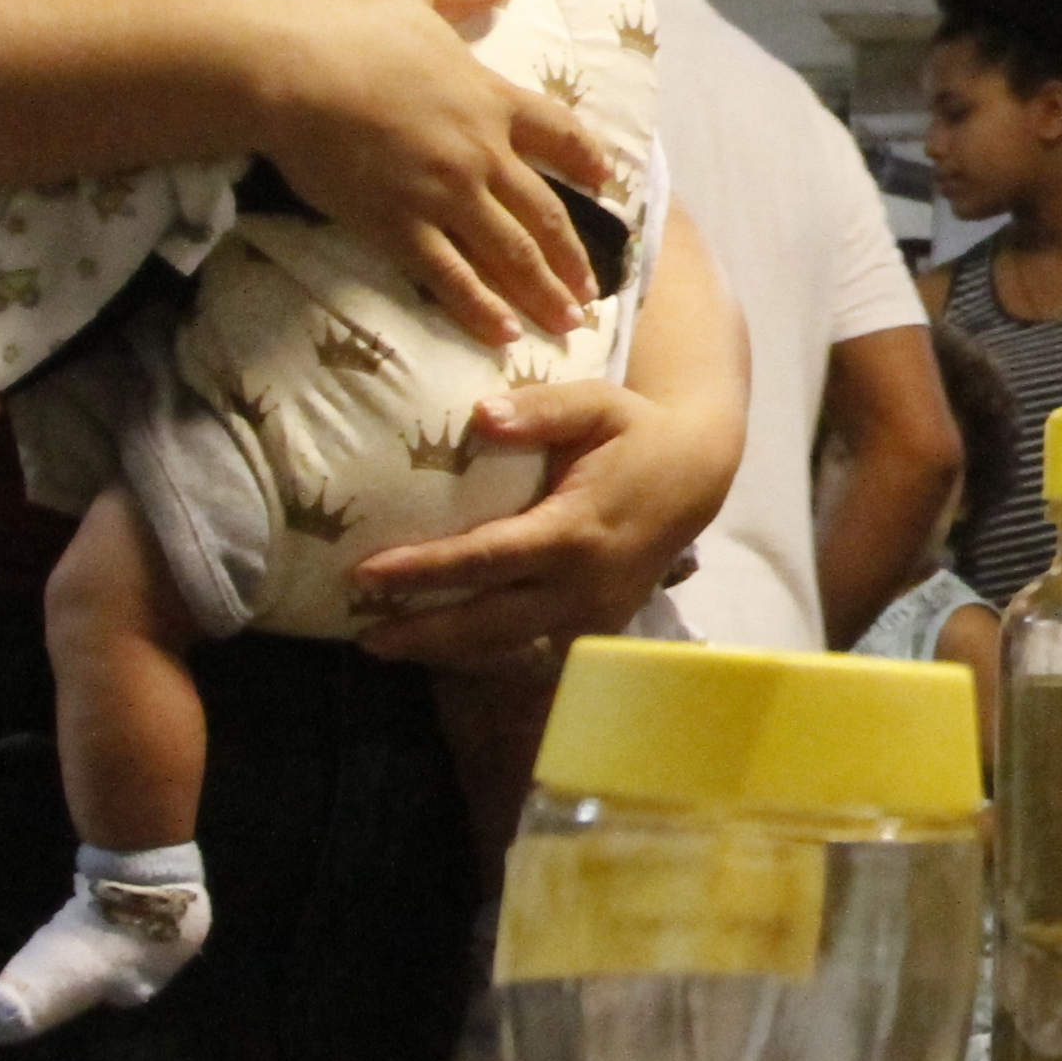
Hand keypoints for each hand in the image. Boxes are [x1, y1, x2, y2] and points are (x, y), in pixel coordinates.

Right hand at [247, 0, 611, 347]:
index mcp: (490, 98)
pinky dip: (480, 309)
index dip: (588, 160)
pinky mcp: (399, 226)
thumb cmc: (345, 26)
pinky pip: (451, 277)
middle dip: (573, 254)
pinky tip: (503, 336)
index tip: (607, 184)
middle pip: (544, 211)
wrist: (290, 70)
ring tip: (568, 323)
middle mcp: (480, 152)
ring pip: (510, 252)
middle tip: (593, 290)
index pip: (559, 133)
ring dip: (543, 291)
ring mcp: (443, 194)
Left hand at [350, 376, 729, 671]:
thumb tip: (480, 417)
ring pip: (509, 651)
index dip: (422, 571)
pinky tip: (445, 648)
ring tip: (389, 646)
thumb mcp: (596, 404)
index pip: (484, 559)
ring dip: (448, 653)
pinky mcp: (600, 630)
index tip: (364, 574)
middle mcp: (584, 587)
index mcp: (574, 532)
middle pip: (488, 624)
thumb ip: (541, 409)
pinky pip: (534, 653)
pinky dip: (487, 656)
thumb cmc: (636, 435)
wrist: (697, 478)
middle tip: (364, 637)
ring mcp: (595, 617)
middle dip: (423, 634)